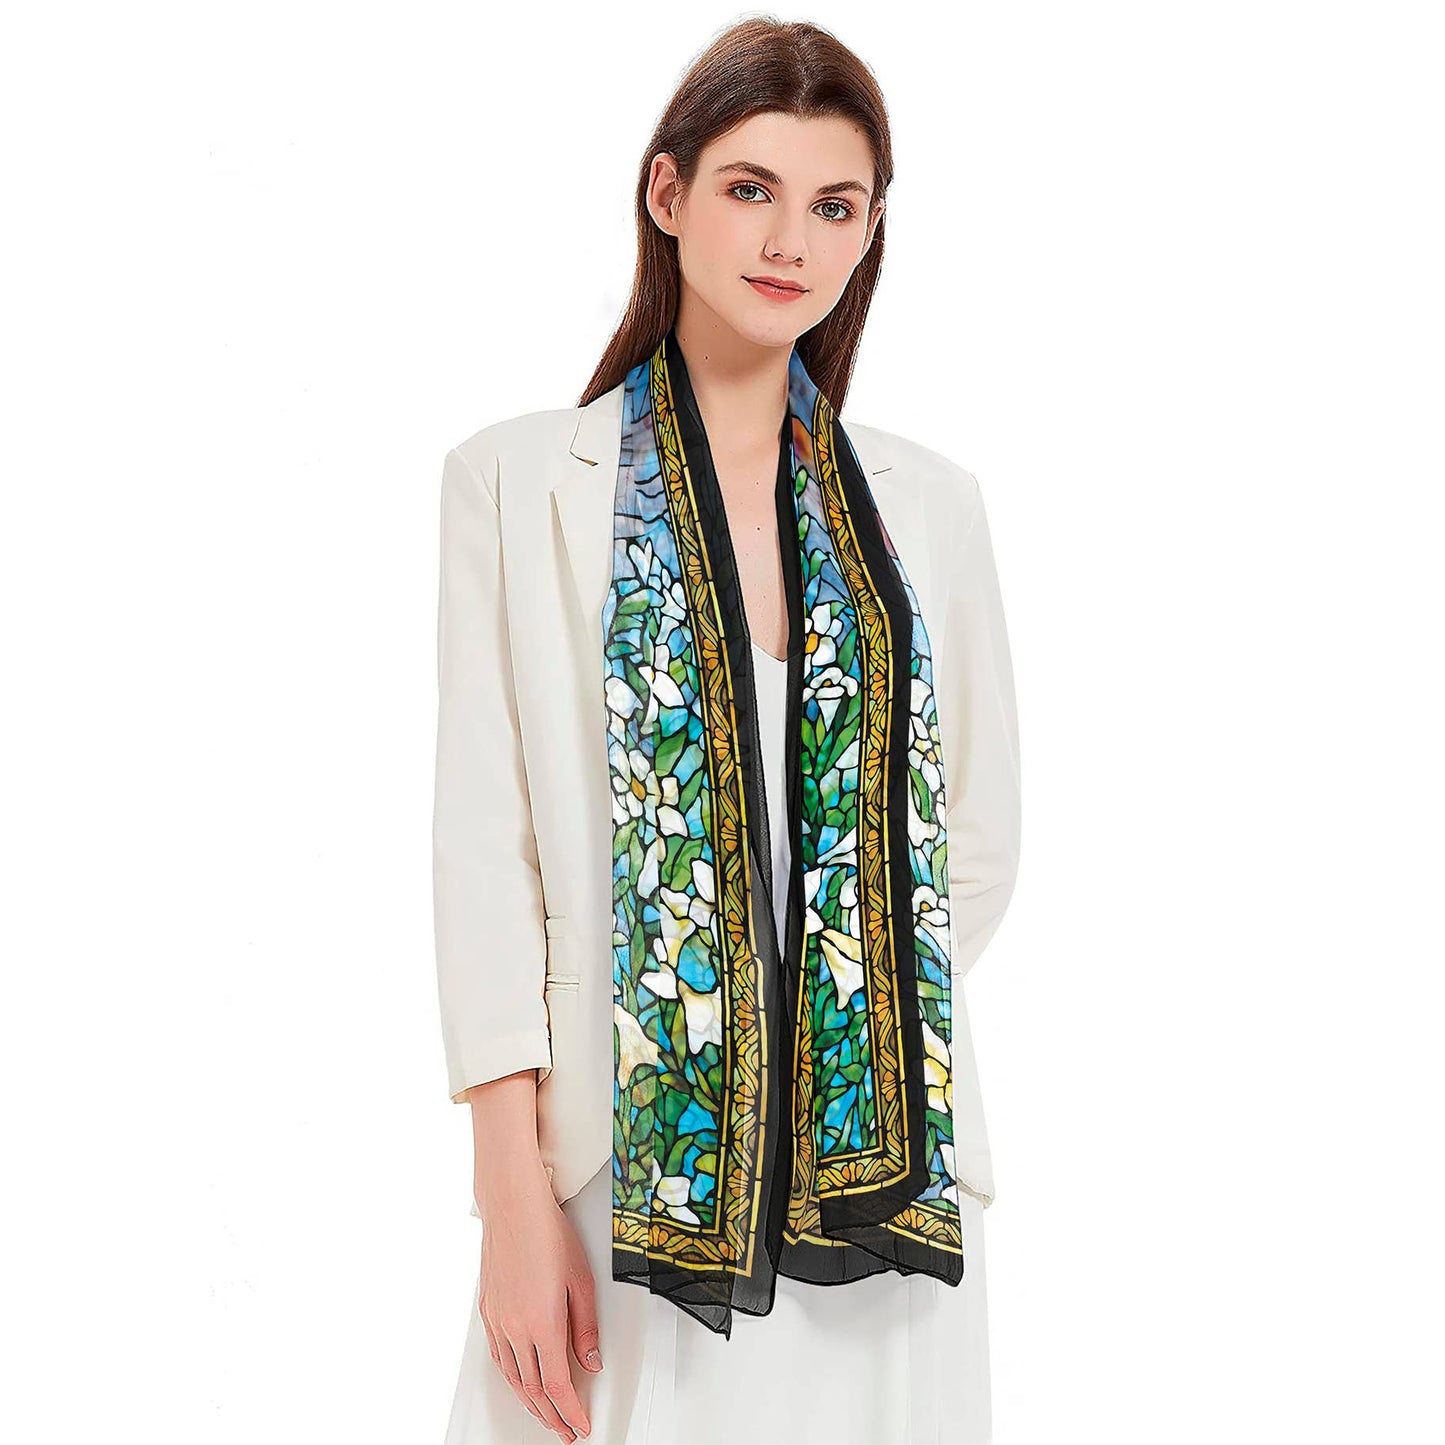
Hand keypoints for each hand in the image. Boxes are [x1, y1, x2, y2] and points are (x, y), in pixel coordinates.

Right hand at [476, 1175, 602, 1441]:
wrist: (513, 1207)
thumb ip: (586, 1327)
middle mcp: (516, 1329)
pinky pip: (499, 1358)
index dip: (571, 1411)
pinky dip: (512, 1379)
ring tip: (545, 1414)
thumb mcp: (582, 1280)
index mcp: (543, 1324)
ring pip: (512, 1379)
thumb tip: (591, 1361)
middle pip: (533, 1390)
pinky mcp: (488, 1312)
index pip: (558, 1386)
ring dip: (530, 1403)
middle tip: (566, 1429)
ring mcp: (498, 1321)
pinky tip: (519, 1381)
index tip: (581, 1425)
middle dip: (551, 1416)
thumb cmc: (548, 1234)